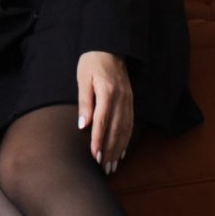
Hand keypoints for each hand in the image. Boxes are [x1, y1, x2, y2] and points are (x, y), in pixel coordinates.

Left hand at [76, 51, 133, 173]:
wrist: (111, 46)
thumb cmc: (91, 62)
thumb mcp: (83, 79)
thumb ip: (84, 102)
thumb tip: (82, 126)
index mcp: (108, 92)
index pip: (102, 122)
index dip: (99, 141)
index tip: (94, 157)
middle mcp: (122, 99)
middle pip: (116, 129)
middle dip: (110, 151)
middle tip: (104, 169)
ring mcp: (129, 100)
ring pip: (125, 129)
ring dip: (119, 149)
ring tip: (112, 166)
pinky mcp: (131, 101)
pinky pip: (131, 124)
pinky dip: (126, 139)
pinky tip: (121, 151)